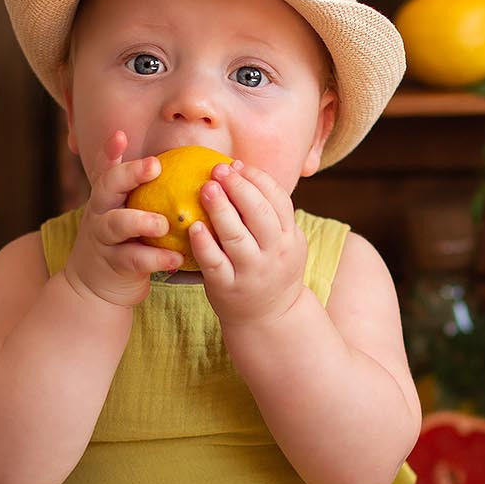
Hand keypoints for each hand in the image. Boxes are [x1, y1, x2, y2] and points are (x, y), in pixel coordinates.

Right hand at [62, 131, 186, 307]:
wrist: (97, 285)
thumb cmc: (128, 240)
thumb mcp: (130, 212)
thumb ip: (153, 193)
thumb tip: (204, 169)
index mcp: (108, 194)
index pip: (107, 166)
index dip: (111, 150)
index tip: (121, 135)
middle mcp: (100, 210)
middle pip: (106, 185)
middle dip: (129, 173)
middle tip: (155, 166)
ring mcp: (103, 237)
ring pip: (116, 223)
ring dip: (140, 220)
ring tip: (163, 223)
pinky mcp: (112, 263)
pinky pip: (134, 259)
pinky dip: (156, 258)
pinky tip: (176, 258)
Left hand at [192, 161, 307, 326]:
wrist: (270, 318)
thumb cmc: (270, 270)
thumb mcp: (285, 243)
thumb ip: (270, 214)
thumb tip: (240, 171)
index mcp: (290, 238)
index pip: (278, 200)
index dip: (257, 179)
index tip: (237, 165)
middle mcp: (274, 253)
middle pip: (259, 213)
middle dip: (239, 187)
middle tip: (218, 169)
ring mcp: (251, 271)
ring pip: (236, 236)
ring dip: (220, 209)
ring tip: (206, 188)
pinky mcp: (227, 287)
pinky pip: (215, 262)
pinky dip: (204, 243)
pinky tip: (193, 226)